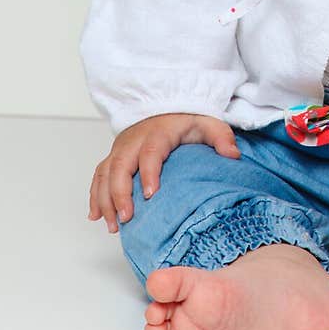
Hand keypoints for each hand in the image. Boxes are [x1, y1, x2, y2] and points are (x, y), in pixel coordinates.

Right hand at [87, 113, 240, 232]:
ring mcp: (121, 148)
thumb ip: (221, 137)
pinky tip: (96, 216)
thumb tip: (233, 155)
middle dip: (120, 193)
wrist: (166, 104)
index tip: (149, 194)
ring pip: (105, 173)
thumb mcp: (208, 122)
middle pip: (120, 166)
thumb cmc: (186, 118)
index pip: (151, 152)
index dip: (148, 173)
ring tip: (113, 225)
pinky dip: (95, 195)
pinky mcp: (113, 155)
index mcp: (158, 132)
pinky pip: (99, 175)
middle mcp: (134, 140)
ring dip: (105, 199)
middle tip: (127, 218)